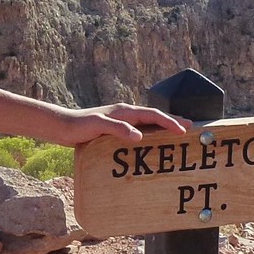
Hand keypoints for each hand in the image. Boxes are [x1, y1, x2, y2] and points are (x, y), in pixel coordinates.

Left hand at [52, 103, 188, 145]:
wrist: (62, 127)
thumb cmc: (79, 126)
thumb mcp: (98, 127)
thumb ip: (117, 129)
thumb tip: (138, 136)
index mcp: (125, 112)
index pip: (153, 115)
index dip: (170, 122)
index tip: (184, 129)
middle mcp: (126, 113)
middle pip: (155, 116)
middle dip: (173, 121)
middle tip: (191, 127)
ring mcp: (122, 120)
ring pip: (149, 122)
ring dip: (163, 126)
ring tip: (178, 132)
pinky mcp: (116, 128)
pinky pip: (140, 129)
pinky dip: (152, 133)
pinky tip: (153, 141)